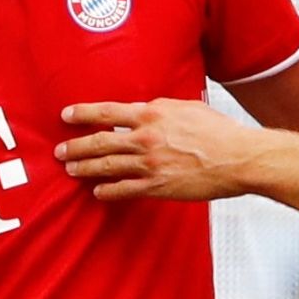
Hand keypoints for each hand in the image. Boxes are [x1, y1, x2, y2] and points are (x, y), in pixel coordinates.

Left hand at [57, 100, 263, 200]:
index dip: (83, 114)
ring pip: (107, 166)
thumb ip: (161, 108)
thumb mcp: (186, 107)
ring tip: (71, 170)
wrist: (237, 157)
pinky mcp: (157, 186)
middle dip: (75, 147)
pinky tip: (97, 192)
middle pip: (99, 141)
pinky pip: (124, 189)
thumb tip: (144, 109)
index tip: (66, 115)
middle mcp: (145, 138)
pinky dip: (107, 191)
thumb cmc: (218, 131)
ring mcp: (150, 164)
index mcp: (152, 115)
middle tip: (60, 151)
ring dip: (85, 168)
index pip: (107, 112)